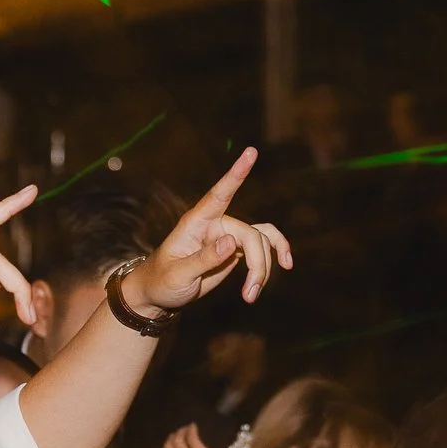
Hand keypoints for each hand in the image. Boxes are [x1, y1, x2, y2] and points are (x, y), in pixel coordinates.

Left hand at [123, 149, 291, 311]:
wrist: (159, 293)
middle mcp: (214, 223)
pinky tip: (287, 264)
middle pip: (250, 235)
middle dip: (257, 265)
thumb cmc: (162, 281)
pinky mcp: (235, 249)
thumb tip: (231, 243)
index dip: (235, 174)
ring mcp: (227, 235)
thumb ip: (203, 259)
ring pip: (260, 242)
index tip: (251, 152)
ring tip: (251, 295)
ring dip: (263, 268)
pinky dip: (274, 256)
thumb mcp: (178, 275)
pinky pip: (263, 246)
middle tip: (249, 296)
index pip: (218, 194)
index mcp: (196, 222)